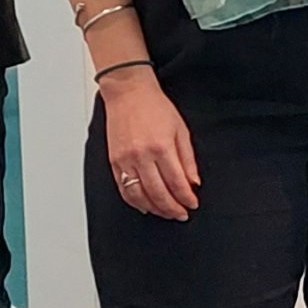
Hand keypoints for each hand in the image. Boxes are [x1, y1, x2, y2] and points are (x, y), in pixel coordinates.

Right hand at [101, 70, 201, 221]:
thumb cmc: (155, 107)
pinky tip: (145, 206)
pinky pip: (124, 189)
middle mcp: (142, 156)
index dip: (186, 198)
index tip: (192, 204)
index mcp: (161, 147)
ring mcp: (125, 160)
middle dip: (172, 208)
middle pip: (158, 193)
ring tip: (166, 213)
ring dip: (154, 208)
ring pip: (139, 195)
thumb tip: (193, 182)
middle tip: (181, 214)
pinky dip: (135, 201)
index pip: (176, 182)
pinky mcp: (114, 162)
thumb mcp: (181, 130)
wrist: (128, 93)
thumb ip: (187, 158)